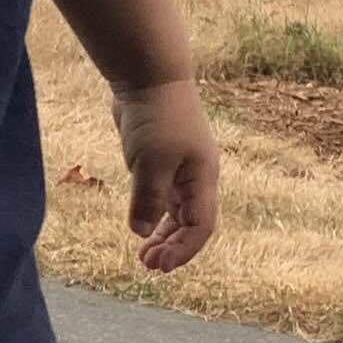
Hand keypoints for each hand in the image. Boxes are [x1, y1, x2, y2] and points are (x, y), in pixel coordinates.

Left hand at [111, 79, 218, 272]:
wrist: (148, 77)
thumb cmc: (156, 116)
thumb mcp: (150, 161)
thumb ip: (147, 199)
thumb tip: (142, 233)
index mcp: (202, 178)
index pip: (201, 226)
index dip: (184, 249)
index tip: (160, 265)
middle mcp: (195, 178)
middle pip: (191, 224)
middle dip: (173, 247)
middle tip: (147, 265)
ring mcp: (179, 170)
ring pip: (176, 214)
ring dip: (163, 236)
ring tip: (144, 256)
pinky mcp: (161, 162)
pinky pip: (162, 198)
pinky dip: (153, 216)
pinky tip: (140, 229)